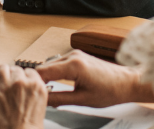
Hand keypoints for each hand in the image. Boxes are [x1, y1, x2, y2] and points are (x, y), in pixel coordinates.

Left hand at [0, 65, 45, 128]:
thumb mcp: (39, 110)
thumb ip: (32, 96)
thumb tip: (27, 93)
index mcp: (36, 87)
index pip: (30, 71)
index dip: (24, 76)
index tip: (21, 80)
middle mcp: (21, 83)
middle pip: (15, 69)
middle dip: (12, 76)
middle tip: (10, 85)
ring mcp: (5, 86)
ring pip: (1, 68)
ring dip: (1, 75)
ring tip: (0, 83)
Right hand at [38, 50, 153, 107]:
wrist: (126, 82)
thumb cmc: (110, 91)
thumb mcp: (82, 100)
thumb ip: (59, 99)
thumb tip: (43, 99)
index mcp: (74, 65)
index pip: (43, 72)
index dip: (33, 82)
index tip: (26, 91)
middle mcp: (73, 55)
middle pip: (45, 67)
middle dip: (38, 80)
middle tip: (33, 95)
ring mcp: (75, 54)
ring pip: (51, 65)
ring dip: (46, 77)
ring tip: (43, 91)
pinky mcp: (78, 56)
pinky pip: (59, 63)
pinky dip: (54, 73)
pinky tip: (54, 84)